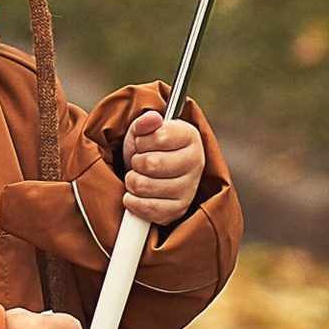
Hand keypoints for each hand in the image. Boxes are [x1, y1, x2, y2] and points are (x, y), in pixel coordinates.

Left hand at [122, 107, 205, 227]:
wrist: (153, 174)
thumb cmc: (149, 149)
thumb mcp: (143, 131)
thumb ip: (145, 122)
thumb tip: (152, 118)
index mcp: (191, 136)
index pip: (160, 137)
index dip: (142, 140)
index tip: (142, 143)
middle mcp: (196, 162)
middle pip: (151, 164)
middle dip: (136, 162)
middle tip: (139, 162)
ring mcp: (189, 189)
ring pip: (144, 186)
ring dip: (132, 181)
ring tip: (139, 176)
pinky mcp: (178, 210)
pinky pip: (146, 208)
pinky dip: (132, 201)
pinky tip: (137, 194)